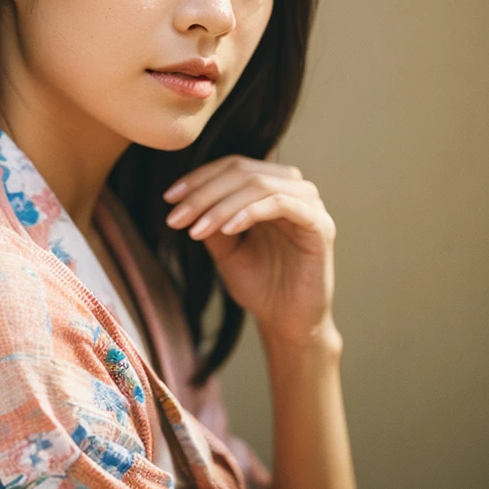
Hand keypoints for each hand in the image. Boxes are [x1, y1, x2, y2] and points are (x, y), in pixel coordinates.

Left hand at [163, 151, 337, 348]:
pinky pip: (282, 204)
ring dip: (220, 205)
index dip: (198, 178)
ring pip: (258, 184)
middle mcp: (292, 187)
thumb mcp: (224, 246)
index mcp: (271, 186)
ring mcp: (309, 203)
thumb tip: (183, 196)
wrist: (286, 322)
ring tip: (196, 229)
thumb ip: (210, 217)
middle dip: (203, 193)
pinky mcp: (320, 225)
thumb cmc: (258, 282)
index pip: (232, 166)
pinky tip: (227, 230)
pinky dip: (249, 212)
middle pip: (242, 171)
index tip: (168, 198)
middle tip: (176, 217)